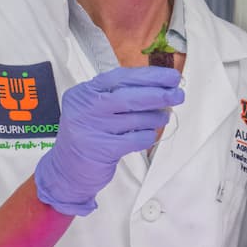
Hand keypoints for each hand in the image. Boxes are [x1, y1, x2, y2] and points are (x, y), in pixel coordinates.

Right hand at [34, 67, 181, 215]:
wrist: (67, 171)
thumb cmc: (90, 134)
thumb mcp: (97, 108)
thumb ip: (122, 95)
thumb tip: (163, 86)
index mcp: (84, 92)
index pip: (121, 77)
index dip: (150, 76)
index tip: (172, 77)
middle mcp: (85, 107)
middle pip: (129, 96)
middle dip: (159, 94)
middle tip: (179, 94)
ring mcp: (91, 128)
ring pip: (136, 118)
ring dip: (156, 116)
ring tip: (164, 116)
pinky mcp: (101, 149)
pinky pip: (136, 138)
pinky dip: (148, 135)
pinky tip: (149, 134)